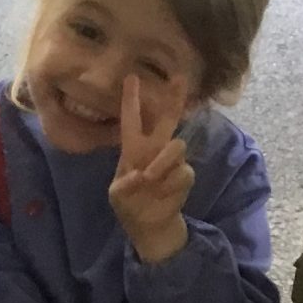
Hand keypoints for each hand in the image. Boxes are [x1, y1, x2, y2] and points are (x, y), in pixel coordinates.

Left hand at [107, 73, 193, 264]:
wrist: (149, 225)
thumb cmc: (129, 204)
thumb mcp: (117, 196)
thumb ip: (124, 186)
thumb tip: (141, 176)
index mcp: (133, 148)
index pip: (132, 119)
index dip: (131, 99)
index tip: (131, 78)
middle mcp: (155, 149)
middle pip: (167, 117)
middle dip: (174, 97)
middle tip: (180, 77)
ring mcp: (172, 160)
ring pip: (177, 145)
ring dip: (162, 162)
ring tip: (149, 179)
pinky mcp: (185, 174)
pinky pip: (183, 172)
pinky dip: (170, 184)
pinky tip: (162, 194)